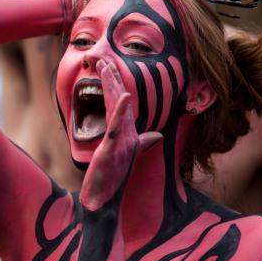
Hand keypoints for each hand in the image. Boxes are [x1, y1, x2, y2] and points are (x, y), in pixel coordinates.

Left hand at [80, 60, 161, 210]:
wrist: (105, 200)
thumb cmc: (115, 177)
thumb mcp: (129, 155)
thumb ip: (144, 142)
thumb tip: (157, 135)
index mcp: (126, 133)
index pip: (122, 105)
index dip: (116, 86)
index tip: (110, 67)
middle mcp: (126, 134)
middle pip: (119, 102)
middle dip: (112, 80)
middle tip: (104, 60)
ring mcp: (121, 141)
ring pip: (117, 110)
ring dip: (113, 88)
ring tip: (108, 68)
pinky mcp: (113, 149)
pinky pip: (117, 128)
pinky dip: (121, 112)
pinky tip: (123, 96)